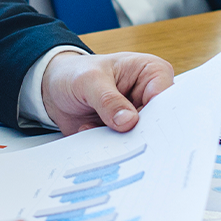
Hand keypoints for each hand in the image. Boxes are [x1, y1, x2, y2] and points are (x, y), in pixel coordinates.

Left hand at [41, 50, 174, 133]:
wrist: (54, 87)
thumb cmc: (76, 73)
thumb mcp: (89, 80)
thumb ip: (108, 99)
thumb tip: (128, 121)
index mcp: (151, 72)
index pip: (165, 98)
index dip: (157, 116)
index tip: (139, 127)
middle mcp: (150, 96)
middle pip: (157, 123)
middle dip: (138, 134)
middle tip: (117, 136)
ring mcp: (138, 117)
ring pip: (141, 139)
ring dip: (119, 141)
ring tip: (95, 128)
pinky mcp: (125, 134)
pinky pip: (124, 148)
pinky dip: (109, 146)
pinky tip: (90, 131)